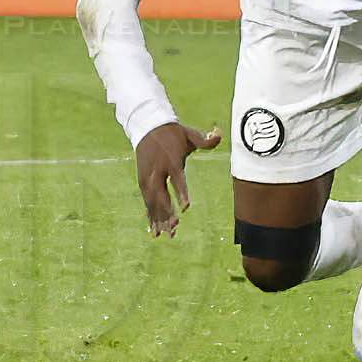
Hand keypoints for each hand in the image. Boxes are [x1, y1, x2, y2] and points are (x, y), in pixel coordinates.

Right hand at [135, 119, 220, 235]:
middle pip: (161, 194)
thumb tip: (219, 133)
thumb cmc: (174, 133)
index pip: (177, 179)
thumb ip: (205, 139)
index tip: (186, 207)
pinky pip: (147, 202)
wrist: (147, 127)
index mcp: (171, 160)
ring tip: (166, 234)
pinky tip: (154, 231)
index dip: (182, 193)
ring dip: (159, 218)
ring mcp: (147, 178)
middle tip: (175, 226)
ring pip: (152, 202)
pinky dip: (150, 216)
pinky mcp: (142, 182)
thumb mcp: (189, 134)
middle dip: (167, 212)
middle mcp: (157, 171)